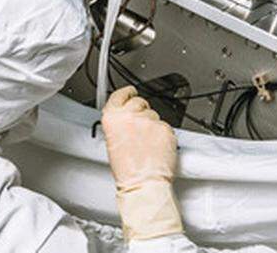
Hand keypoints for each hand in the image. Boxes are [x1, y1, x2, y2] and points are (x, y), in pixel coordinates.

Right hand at [101, 86, 182, 240]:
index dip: (127, 93)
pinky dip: (162, 134)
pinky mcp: (164, 128)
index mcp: (112, 117)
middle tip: (140, 127)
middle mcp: (130, 116)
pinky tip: (157, 145)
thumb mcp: (111, 140)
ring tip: (148, 142)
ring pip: (154, 113)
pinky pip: (165, 125)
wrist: (143, 183)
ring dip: (152, 124)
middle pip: (139, 102)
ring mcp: (148, 121)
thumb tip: (126, 116)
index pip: (120, 94)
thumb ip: (118, 123)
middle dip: (141, 111)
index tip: (130, 93)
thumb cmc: (126, 169)